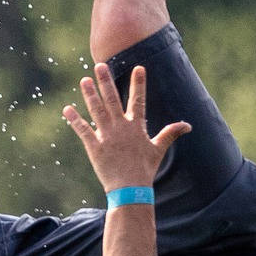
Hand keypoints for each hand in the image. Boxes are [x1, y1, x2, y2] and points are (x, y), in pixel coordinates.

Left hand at [62, 62, 190, 192]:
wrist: (130, 189)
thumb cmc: (145, 170)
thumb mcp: (158, 149)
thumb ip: (170, 134)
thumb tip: (187, 125)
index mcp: (136, 127)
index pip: (138, 100)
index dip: (139, 83)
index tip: (138, 68)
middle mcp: (121, 127)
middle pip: (112, 100)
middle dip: (106, 82)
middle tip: (100, 66)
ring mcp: (106, 136)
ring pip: (96, 110)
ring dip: (90, 95)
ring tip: (84, 80)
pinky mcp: (94, 147)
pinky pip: (83, 130)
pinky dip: (75, 120)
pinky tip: (67, 109)